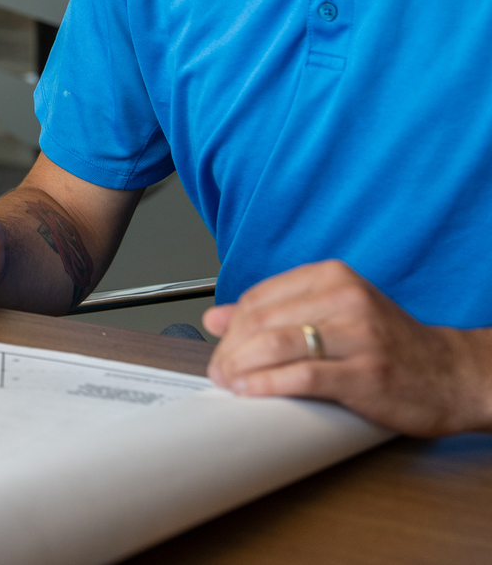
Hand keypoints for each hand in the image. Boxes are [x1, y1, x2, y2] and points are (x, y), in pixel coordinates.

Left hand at [204, 260, 491, 436]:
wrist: (453, 375)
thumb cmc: (391, 345)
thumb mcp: (334, 314)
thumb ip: (277, 312)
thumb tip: (215, 319)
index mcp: (332, 277)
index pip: (258, 297)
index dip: (230, 327)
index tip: (220, 348)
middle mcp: (344, 299)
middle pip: (260, 321)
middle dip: (229, 350)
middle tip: (218, 371)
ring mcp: (357, 335)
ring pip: (275, 346)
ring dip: (240, 368)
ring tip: (229, 383)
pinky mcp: (366, 373)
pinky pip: (302, 376)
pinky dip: (267, 385)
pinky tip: (250, 392)